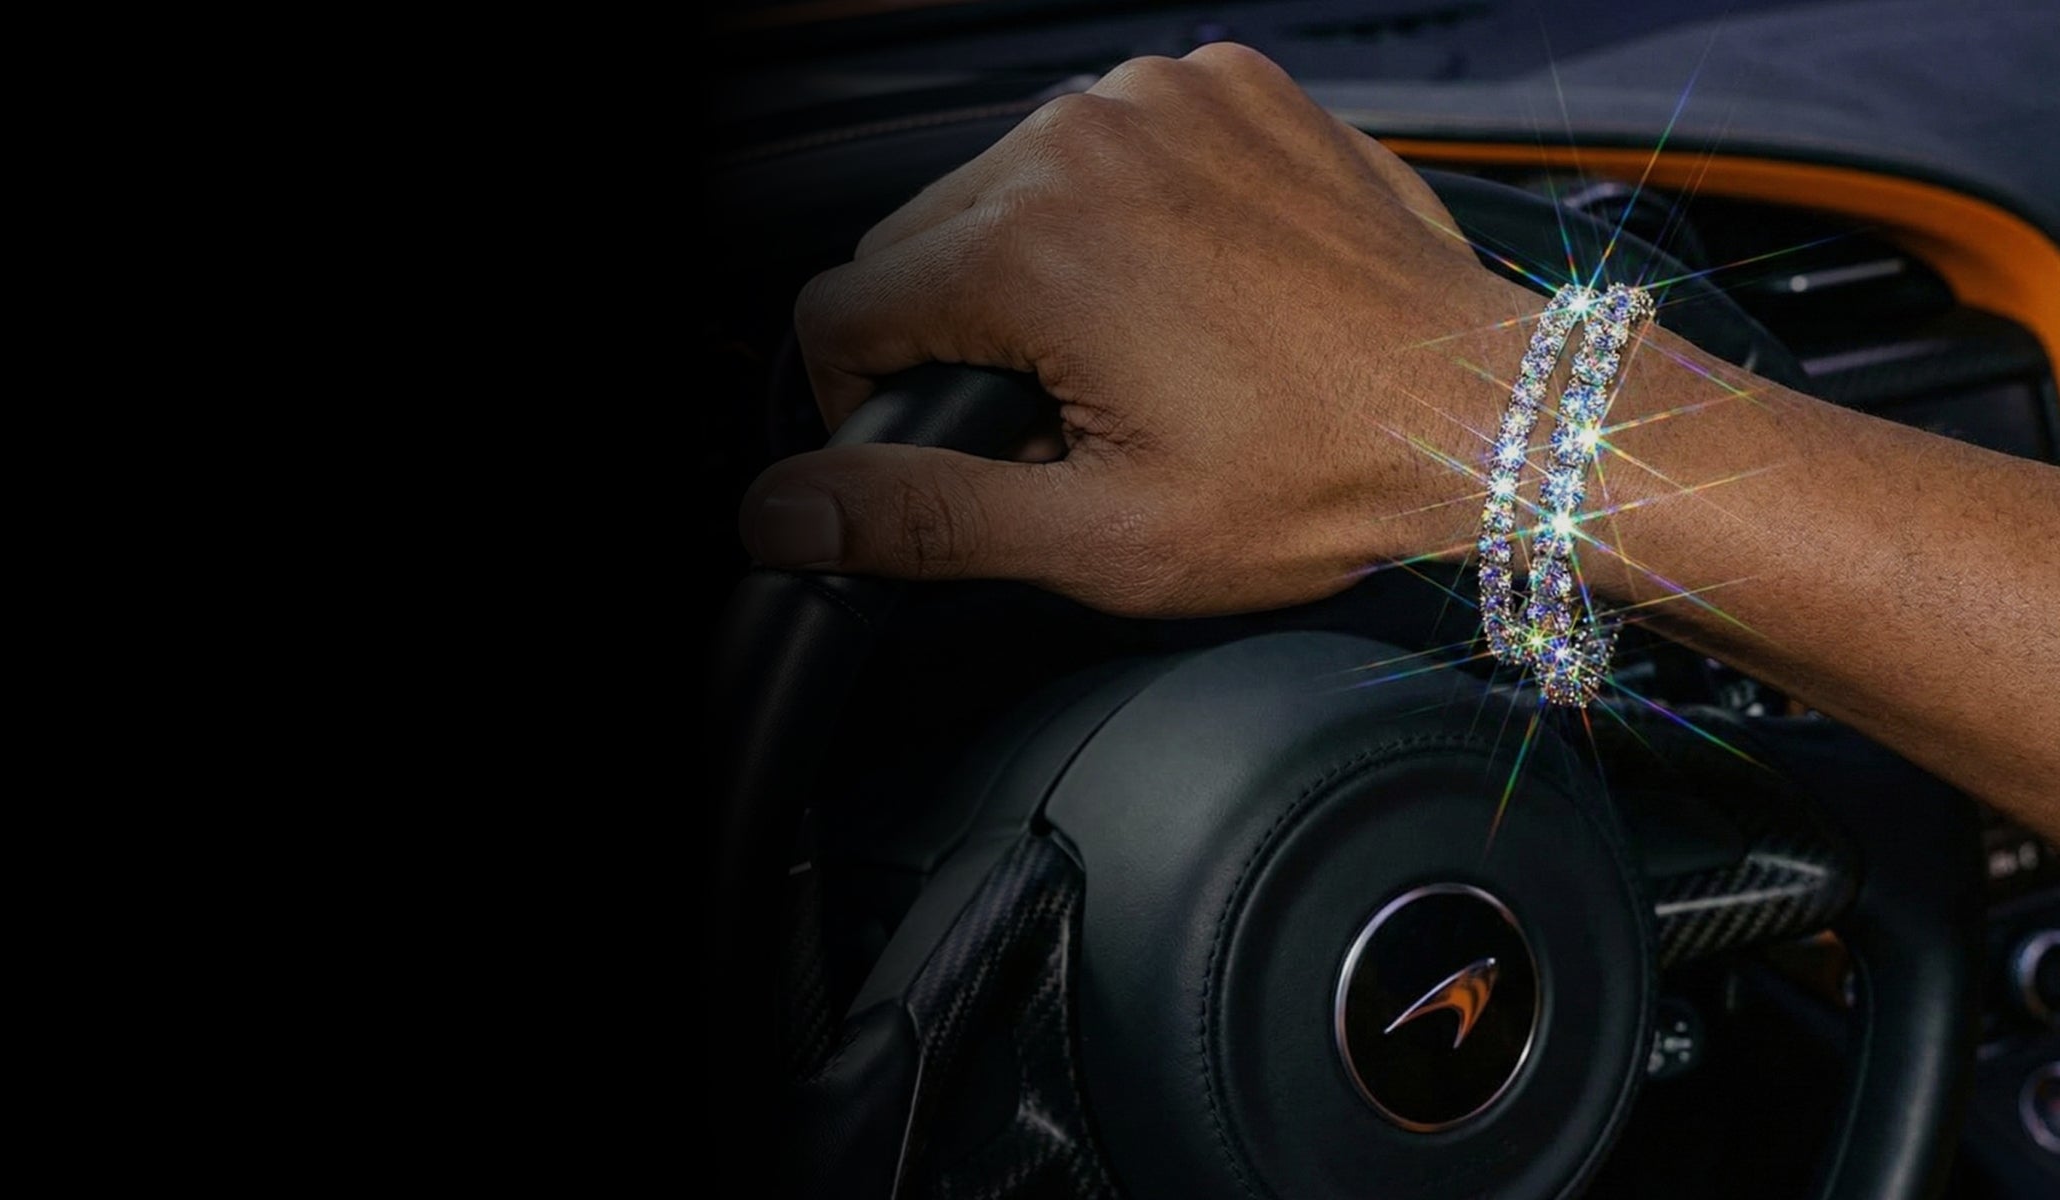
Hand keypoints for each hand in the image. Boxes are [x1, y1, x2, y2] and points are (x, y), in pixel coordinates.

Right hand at [740, 43, 1535, 614]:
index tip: (946, 449)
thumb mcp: (1100, 536)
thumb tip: (782, 512)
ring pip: (1002, 185)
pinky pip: (1106, 139)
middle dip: (953, 335)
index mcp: (1029, 246)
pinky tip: (1184, 285)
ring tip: (1131, 355)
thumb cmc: (1322, 477)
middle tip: (1060, 419)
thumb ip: (919, 516)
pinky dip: (1118, 207)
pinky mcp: (1226, 86)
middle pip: (914, 241)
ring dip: (1031, 268)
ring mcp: (1161, 99)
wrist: (1491, 411)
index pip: (839, 310)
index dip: (865, 405)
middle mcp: (1080, 139)